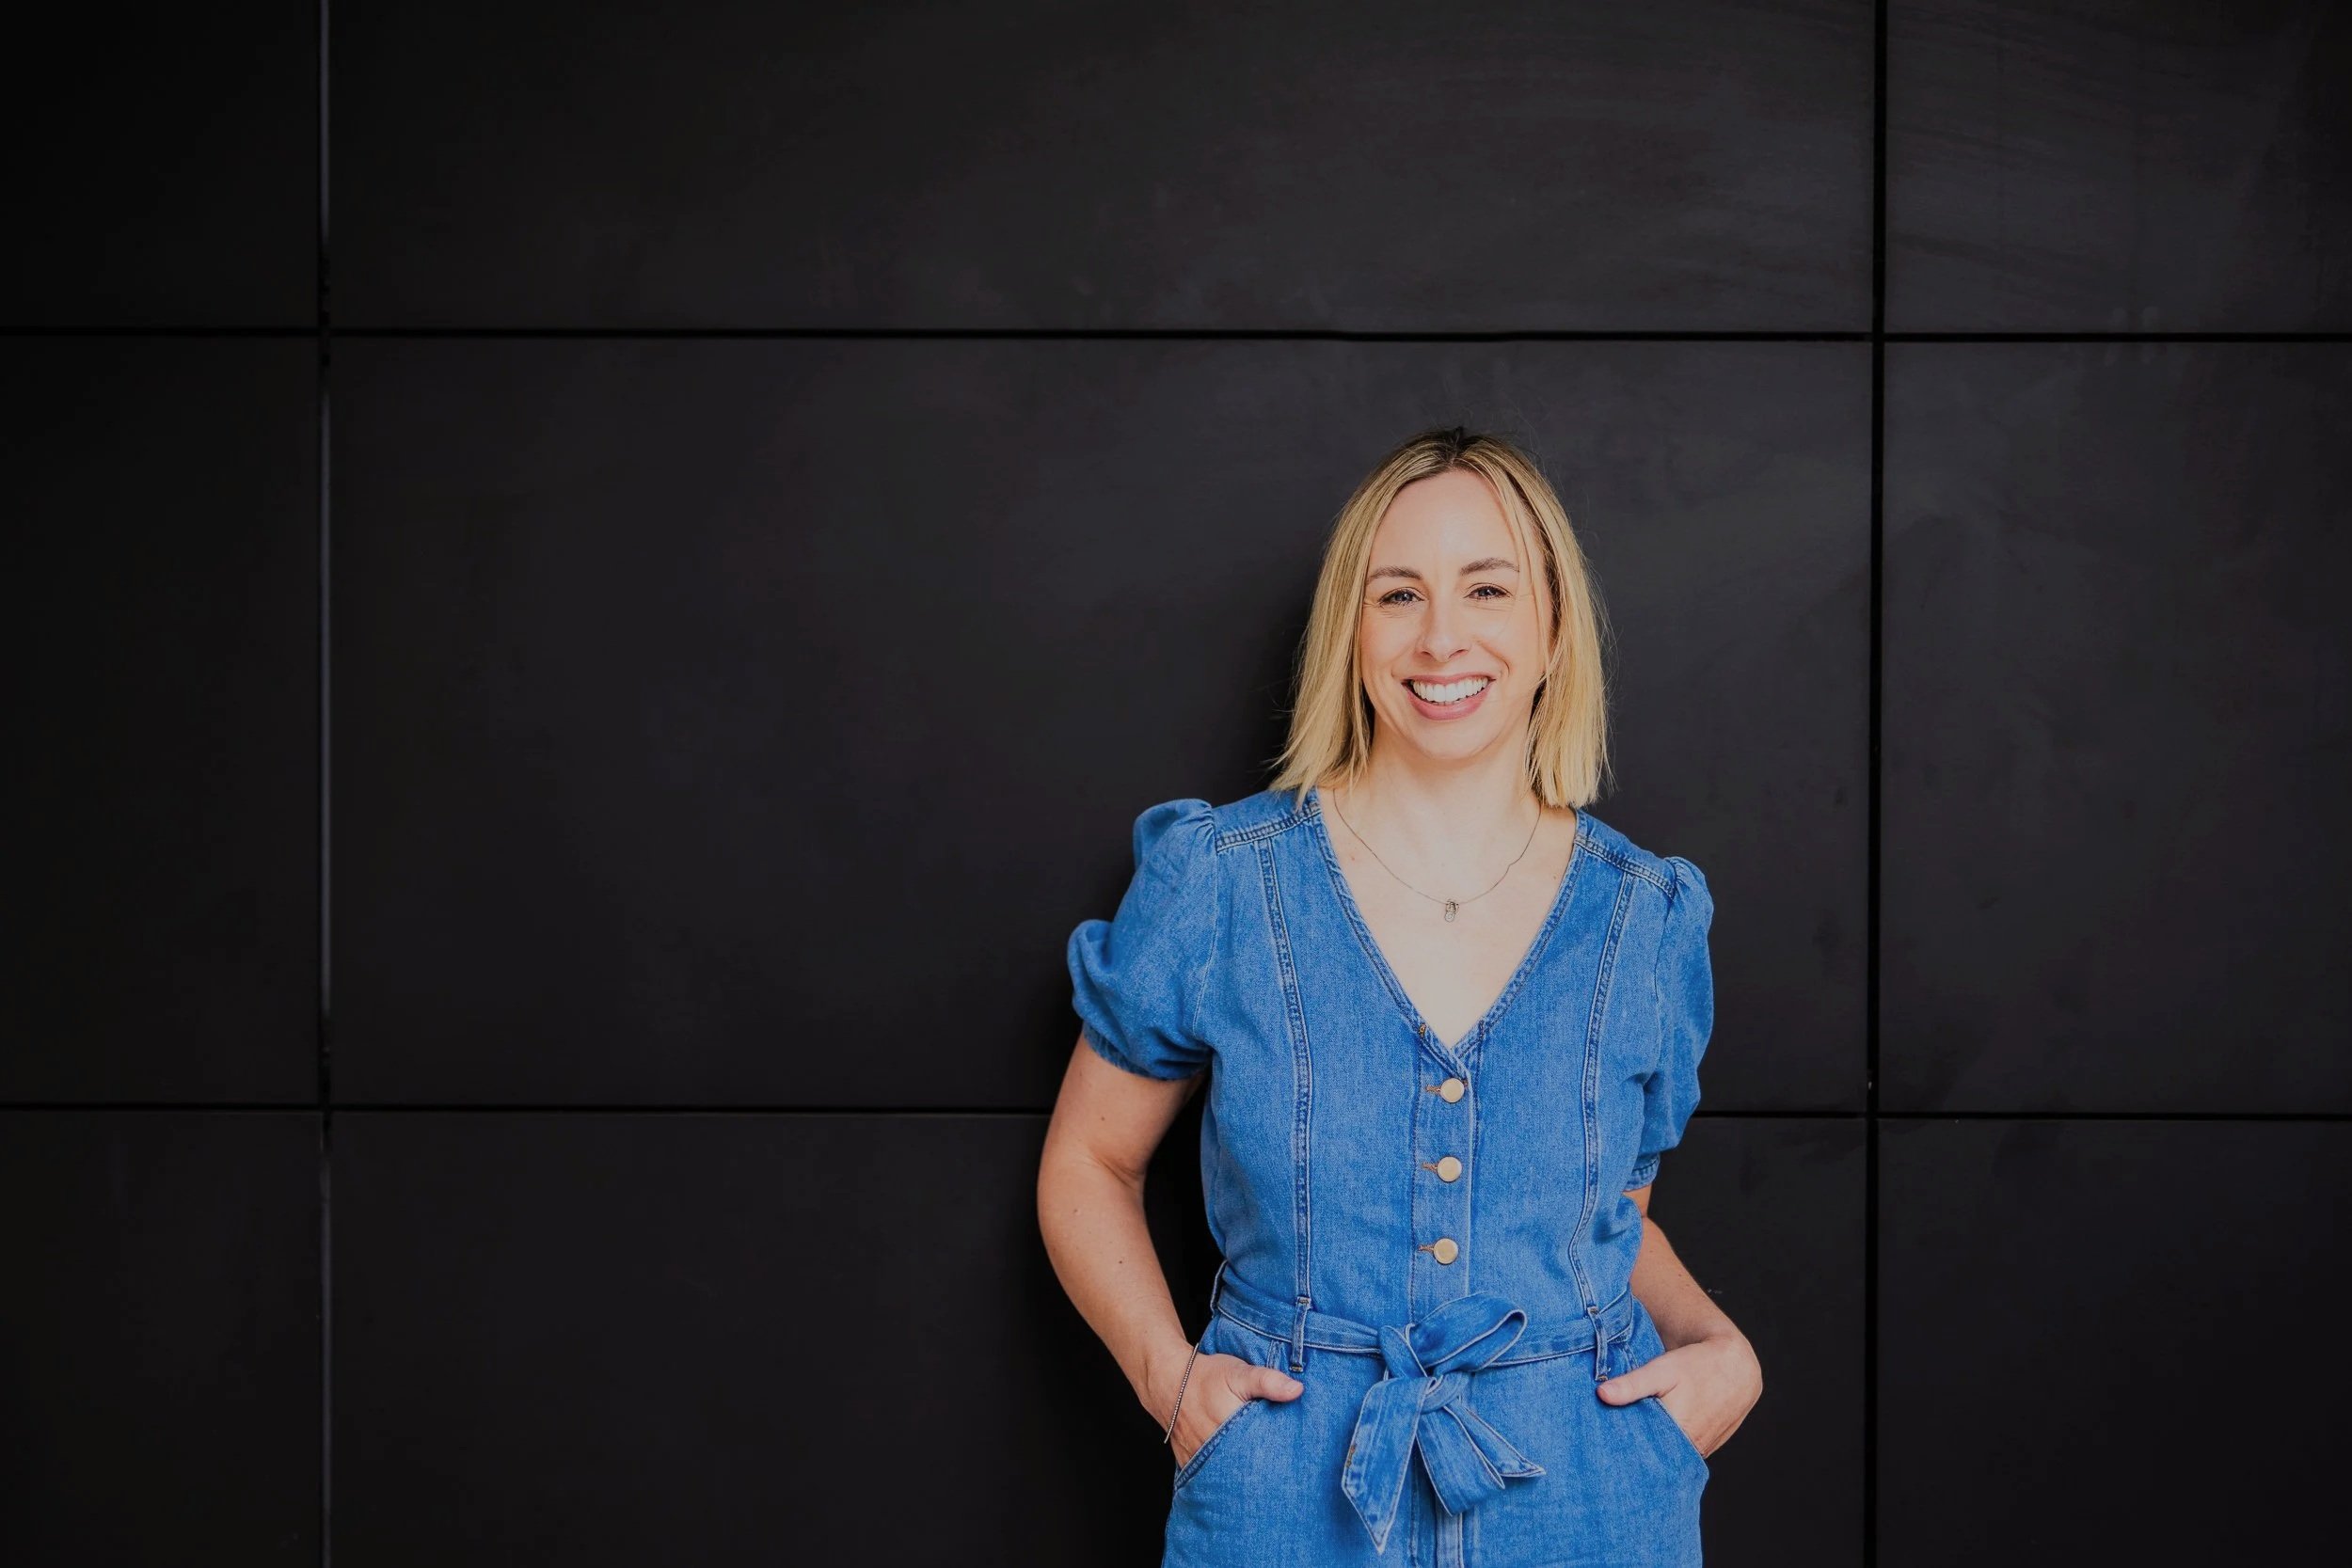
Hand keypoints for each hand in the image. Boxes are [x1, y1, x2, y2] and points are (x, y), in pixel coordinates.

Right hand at [1168, 1353, 1304, 1468]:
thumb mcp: (1238, 1372)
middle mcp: (1214, 1451)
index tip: (1295, 1463)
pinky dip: (1225, 1477)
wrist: (1167, 1381)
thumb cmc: (1205, 1376)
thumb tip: (1298, 1390)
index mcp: (1231, 1430)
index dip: (1279, 1459)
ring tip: (1263, 1481)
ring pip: (1229, 1477)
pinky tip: (1238, 1476)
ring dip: (1244, 1477)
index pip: (1263, 1455)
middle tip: (1284, 1478)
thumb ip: (1268, 1381)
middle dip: (1264, 1474)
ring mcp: (1201, 1460)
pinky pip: (1211, 1478)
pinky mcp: (1191, 1464)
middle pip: (1247, 1472)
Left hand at [1594, 1329, 1760, 1458]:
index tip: (1602, 1443)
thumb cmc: (1698, 1365)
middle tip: (1609, 1445)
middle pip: (1654, 1455)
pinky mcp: (1705, 1449)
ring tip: (1629, 1443)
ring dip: (1652, 1450)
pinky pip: (1681, 1454)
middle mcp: (1690, 1447)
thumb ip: (1633, 1384)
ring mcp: (1700, 1450)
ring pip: (1669, 1456)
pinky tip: (1653, 1439)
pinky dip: (1668, 1448)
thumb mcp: (1663, 1369)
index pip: (1641, 1449)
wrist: (1736, 1366)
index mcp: (1677, 1429)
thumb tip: (1602, 1394)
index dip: (1621, 1446)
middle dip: (1635, 1451)